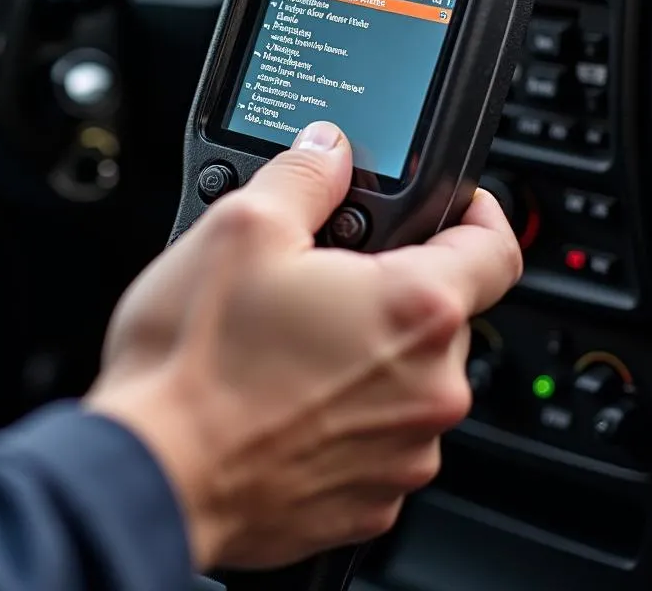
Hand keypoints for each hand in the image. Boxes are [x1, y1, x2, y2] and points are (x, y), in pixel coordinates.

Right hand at [87, 121, 521, 570]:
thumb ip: (303, 176)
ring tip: (286, 344)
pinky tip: (281, 398)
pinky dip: (343, 414)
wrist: (155, 475)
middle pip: (439, 315)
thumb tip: (329, 150)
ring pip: (404, 378)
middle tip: (317, 280)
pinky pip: (376, 437)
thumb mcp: (241, 228)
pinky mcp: (370, 502)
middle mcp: (428, 390)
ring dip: (364, 354)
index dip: (478, 213)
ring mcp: (403, 454)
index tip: (458, 207)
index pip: (496, 249)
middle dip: (388, 288)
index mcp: (414, 311)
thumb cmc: (196, 362)